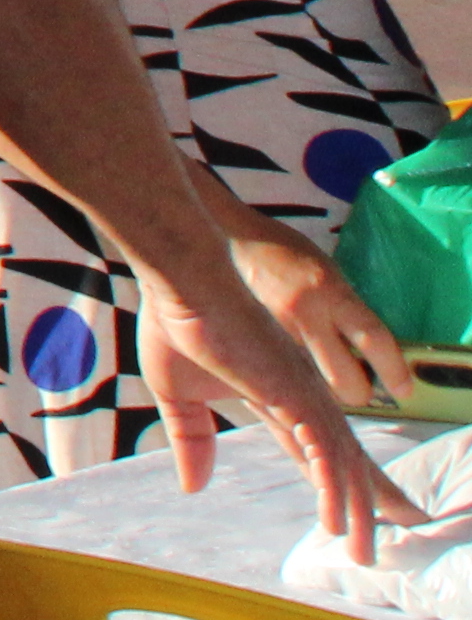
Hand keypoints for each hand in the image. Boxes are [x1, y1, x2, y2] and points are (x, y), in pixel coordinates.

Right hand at [135, 249, 391, 556]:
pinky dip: (332, 489)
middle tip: (404, 524)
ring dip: (357, 510)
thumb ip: (190, 438)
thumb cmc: (174, 323)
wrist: (182, 281)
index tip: (364, 508)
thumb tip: (191, 486)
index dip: (341, 481)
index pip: (318, 449)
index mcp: (275, 398)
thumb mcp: (176, 394)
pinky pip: (322, 453)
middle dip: (374, 497)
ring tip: (363, 550)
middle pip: (347, 458)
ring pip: (343, 464)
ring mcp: (302, 396)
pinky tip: (336, 519)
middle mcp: (300, 399)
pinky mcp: (295, 394)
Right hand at [227, 221, 408, 412]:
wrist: (225, 237)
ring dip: (326, 392)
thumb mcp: (327, 273)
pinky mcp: (251, 344)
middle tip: (356, 380)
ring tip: (323, 379)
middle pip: (346, 382)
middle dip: (358, 390)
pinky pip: (285, 380)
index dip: (395, 372)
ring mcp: (273, 333)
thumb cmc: (283, 254)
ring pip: (315, 390)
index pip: (374, 340)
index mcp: (328, 289)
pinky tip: (294, 381)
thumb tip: (371, 354)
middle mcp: (302, 313)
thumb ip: (346, 310)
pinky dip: (296, 387)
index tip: (404, 388)